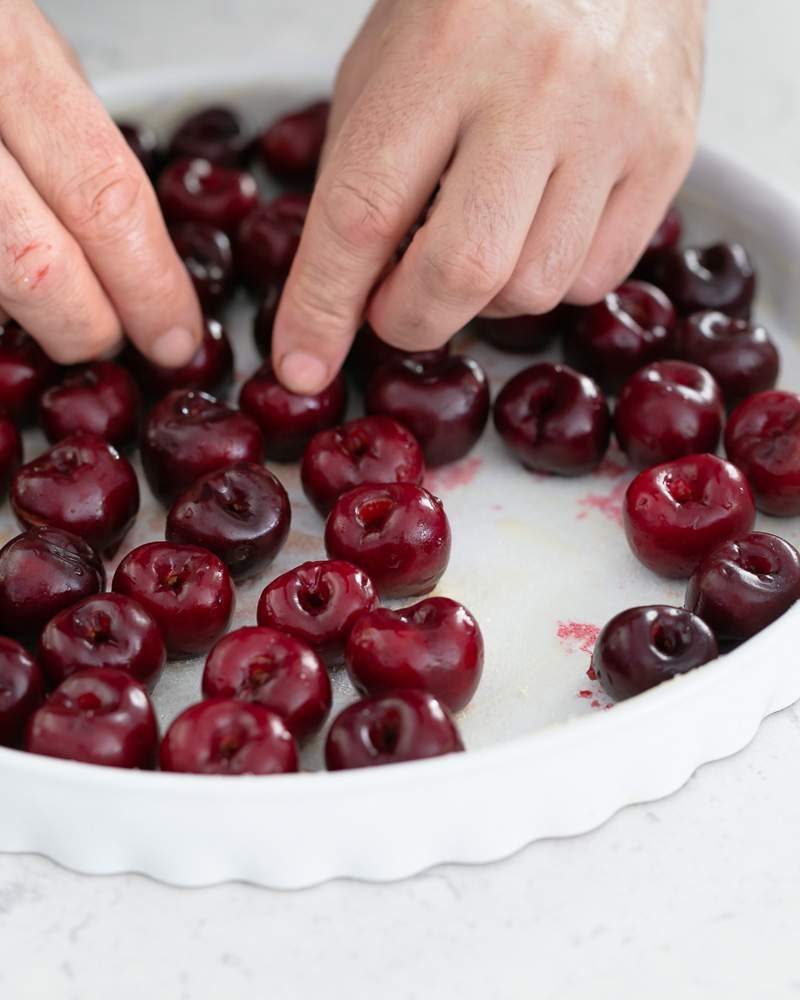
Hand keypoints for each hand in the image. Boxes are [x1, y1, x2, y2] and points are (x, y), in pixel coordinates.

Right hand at [0, 0, 201, 365]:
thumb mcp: (18, 36)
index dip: (149, 283)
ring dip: (27, 320)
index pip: (103, 195)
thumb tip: (131, 241)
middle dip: (86, 326)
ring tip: (55, 310)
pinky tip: (3, 288)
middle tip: (110, 334)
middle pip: (35, 265)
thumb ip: (68, 131)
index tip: (174, 332)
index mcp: (2, 53)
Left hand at [273, 0, 704, 392]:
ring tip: (473, 250)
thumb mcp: (388, 68)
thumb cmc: (476, 8)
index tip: (302, 364)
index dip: (323, 306)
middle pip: (461, 271)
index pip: (363, 212)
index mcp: (440, 52)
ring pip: (533, 288)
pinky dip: (550, 281)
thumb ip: (363, 179)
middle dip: (409, 320)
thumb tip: (346, 300)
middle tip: (393, 309)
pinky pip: (596, 277)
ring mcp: (612, 121)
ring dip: (483, 301)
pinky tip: (535, 234)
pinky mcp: (667, 151)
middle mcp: (535, 87)